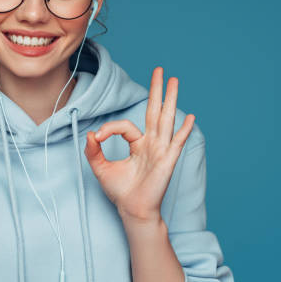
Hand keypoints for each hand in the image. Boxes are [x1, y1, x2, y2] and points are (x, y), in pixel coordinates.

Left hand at [84, 67, 194, 222]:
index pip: (125, 126)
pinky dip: (183, 130)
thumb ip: (93, 151)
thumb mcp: (101, 168)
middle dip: (157, 91)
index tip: (97, 137)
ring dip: (170, 100)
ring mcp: (161, 150)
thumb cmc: (120, 191)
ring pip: (166, 120)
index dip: (110, 128)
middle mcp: (151, 144)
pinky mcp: (167, 161)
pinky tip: (189, 117)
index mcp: (137, 144)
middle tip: (160, 70)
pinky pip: (176, 143)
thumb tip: (90, 134)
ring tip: (174, 81)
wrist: (132, 211)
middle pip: (154, 111)